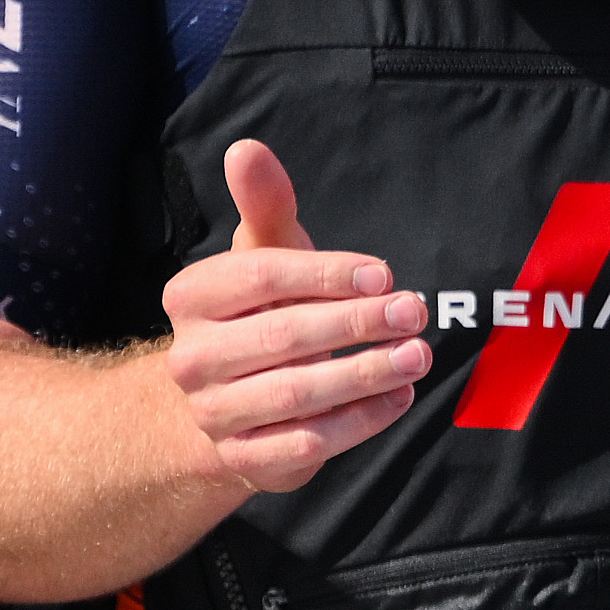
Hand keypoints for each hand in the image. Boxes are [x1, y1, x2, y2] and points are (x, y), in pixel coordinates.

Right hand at [154, 141, 428, 491]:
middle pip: (282, 337)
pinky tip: (398, 397)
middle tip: (416, 312)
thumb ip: (265, 205)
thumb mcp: (264, 256)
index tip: (382, 275)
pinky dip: (359, 421)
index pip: (260, 277)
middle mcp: (191, 358)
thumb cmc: (261, 313)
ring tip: (417, 356)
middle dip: (356, 324)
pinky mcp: (245, 461)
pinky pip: (308, 442)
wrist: (230, 406)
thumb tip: (247, 148)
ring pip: (297, 395)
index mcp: (191, 297)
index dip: (325, 274)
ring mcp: (213, 414)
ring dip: (365, 374)